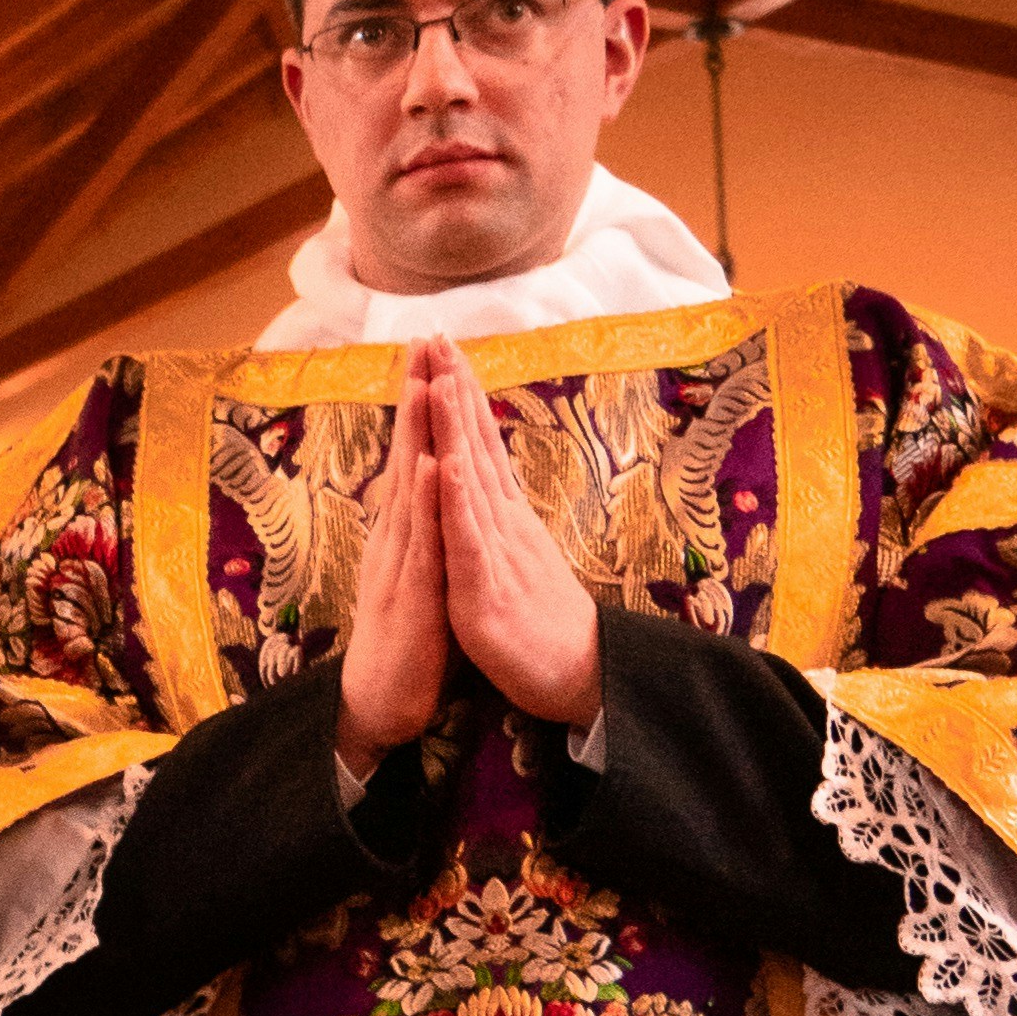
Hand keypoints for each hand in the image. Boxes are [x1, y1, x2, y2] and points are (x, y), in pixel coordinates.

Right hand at [340, 355, 447, 760]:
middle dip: (415, 400)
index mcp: (405, 532)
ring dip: (416, 436)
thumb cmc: (406, 642)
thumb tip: (433, 491)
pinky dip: (425, 501)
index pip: (415, 457)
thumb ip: (426, 532)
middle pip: (406, 457)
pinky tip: (429, 466)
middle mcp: (396, 538)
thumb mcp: (421, 575)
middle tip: (422, 342)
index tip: (432, 356)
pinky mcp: (411, 594)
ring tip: (424, 384)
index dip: (423, 409)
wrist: (380, 704)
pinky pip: (421, 542)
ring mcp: (400, 563)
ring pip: (409, 489)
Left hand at [422, 334, 601, 728]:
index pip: (479, 446)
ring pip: (471, 481)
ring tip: (440, 377)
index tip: (444, 350)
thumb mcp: (514, 561)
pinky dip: (457, 501)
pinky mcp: (486, 591)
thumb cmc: (543, 625)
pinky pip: (469, 540)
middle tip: (438, 335)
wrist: (578, 679)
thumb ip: (497, 520)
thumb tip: (484, 482)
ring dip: (455, 428)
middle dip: (454, 390)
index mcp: (504, 519)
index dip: (461, 398)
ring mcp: (496, 554)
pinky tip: (447, 464)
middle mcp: (503, 525)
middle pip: (476, 447)